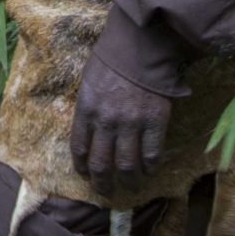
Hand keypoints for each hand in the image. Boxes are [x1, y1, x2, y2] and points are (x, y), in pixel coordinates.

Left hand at [69, 57, 175, 192]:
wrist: (141, 44)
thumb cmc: (113, 58)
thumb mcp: (90, 81)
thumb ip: (90, 108)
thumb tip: (92, 130)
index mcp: (86, 110)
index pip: (79, 148)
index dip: (83, 167)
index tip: (87, 176)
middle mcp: (105, 121)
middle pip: (101, 164)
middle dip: (103, 183)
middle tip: (107, 192)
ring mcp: (131, 123)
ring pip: (126, 165)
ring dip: (128, 181)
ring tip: (131, 188)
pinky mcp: (155, 121)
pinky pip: (151, 153)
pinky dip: (150, 166)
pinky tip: (149, 170)